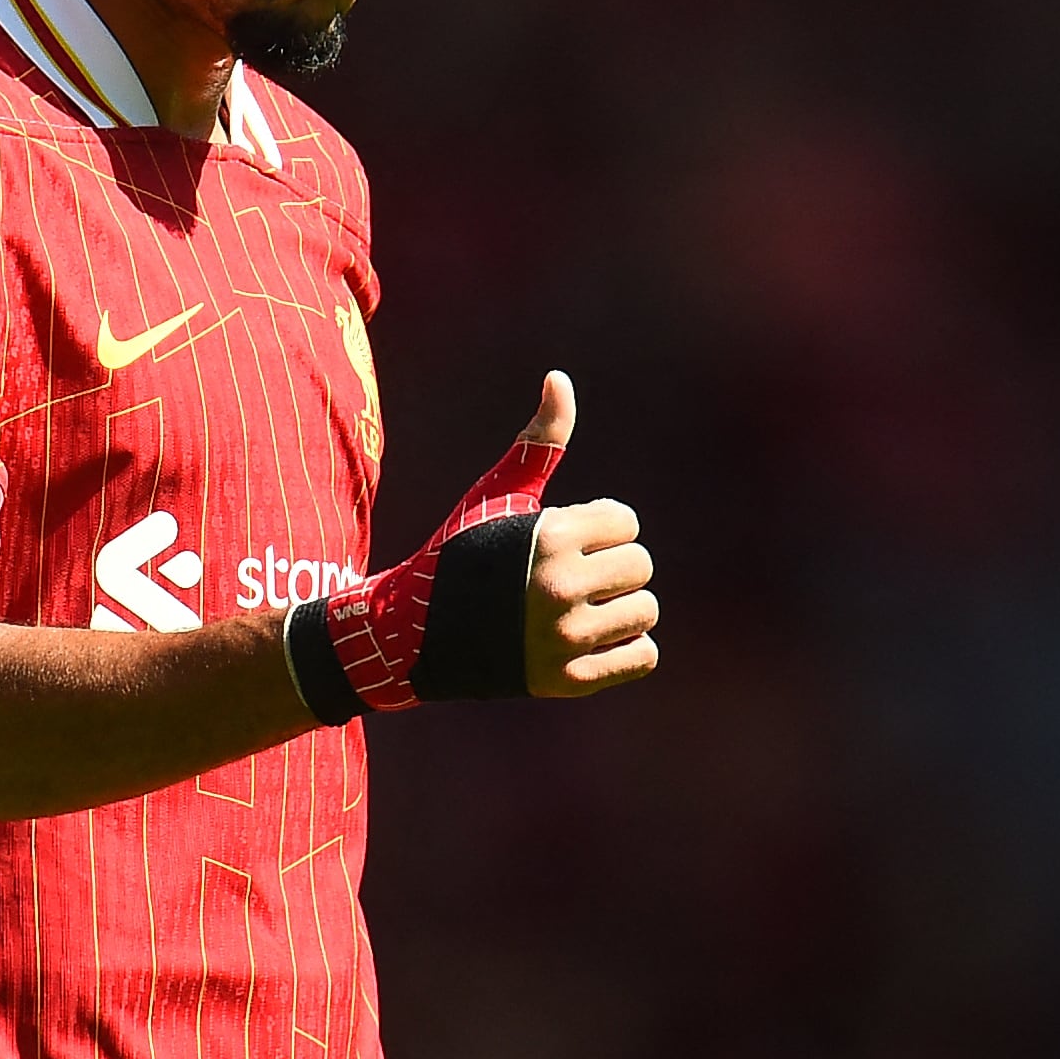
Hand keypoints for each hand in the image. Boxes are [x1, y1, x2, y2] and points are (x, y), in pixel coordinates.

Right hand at [283, 368, 660, 719]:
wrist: (414, 631)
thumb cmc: (461, 552)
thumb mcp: (497, 493)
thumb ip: (539, 441)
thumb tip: (559, 377)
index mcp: (550, 535)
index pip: (625, 522)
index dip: (598, 527)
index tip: (563, 540)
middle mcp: (559, 586)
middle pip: (640, 566)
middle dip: (610, 566)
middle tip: (571, 575)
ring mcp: (564, 638)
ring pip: (645, 611)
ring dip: (620, 607)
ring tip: (580, 606)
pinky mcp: (567, 681)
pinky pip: (642, 657)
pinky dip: (626, 648)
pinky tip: (592, 637)